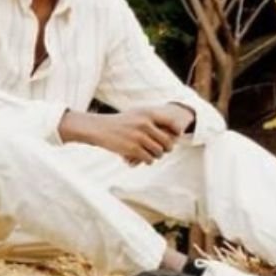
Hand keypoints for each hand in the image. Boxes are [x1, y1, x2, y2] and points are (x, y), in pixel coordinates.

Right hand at [59, 105, 189, 163]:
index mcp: (148, 114)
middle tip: (164, 150)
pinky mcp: (133, 149)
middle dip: (167, 148)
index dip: (177, 132)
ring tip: (152, 154)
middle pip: (167, 141)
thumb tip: (175, 128)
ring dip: (157, 155)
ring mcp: (139, 137)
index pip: (172, 122)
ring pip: (159, 152)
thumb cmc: (120, 123)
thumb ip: (153, 119)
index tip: (176, 136)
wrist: (99, 128)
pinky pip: (149, 159)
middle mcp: (145, 124)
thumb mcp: (136, 114)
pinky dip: (148, 161)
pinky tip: (144, 159)